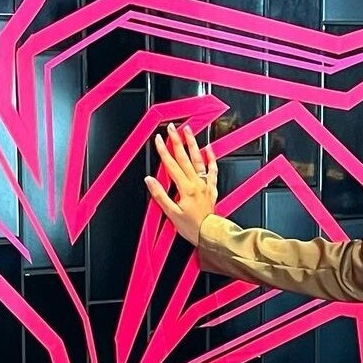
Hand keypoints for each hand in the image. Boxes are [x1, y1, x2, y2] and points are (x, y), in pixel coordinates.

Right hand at [144, 122, 217, 245]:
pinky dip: (211, 159)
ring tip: (188, 131)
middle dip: (176, 141)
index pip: (171, 165)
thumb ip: (160, 196)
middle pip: (184, 158)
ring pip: (198, 159)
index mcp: (185, 188)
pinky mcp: (211, 189)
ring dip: (192, 144)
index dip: (163, 151)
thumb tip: (150, 181)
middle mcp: (196, 183)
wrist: (210, 235)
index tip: (158, 139)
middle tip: (171, 128)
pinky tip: (208, 149)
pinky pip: (213, 170)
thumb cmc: (192, 227)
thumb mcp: (172, 214)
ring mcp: (205, 184)